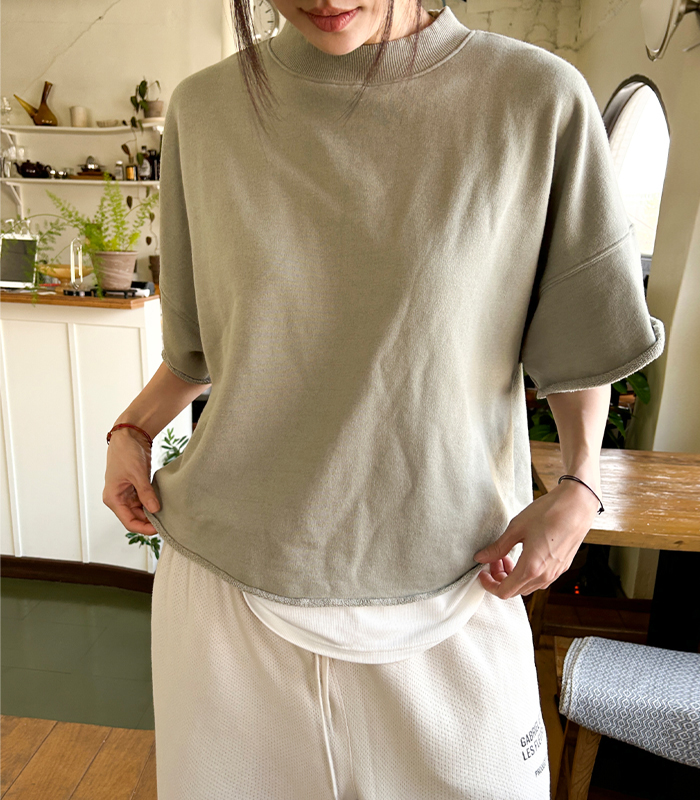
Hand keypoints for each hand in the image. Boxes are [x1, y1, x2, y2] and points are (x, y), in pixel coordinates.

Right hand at [103, 427, 159, 535]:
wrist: (129, 436)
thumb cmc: (126, 453)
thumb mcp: (137, 474)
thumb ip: (145, 493)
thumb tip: (155, 510)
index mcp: (113, 498)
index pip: (128, 522)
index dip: (144, 528)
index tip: (159, 529)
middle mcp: (119, 499)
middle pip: (135, 518)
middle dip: (150, 521)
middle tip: (167, 522)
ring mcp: (127, 494)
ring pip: (141, 510)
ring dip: (153, 512)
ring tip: (168, 514)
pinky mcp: (136, 487)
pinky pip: (145, 500)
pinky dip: (153, 502)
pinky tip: (164, 503)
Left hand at [472, 479, 600, 598]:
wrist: (577, 505)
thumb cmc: (548, 513)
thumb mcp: (517, 528)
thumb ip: (498, 547)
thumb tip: (481, 558)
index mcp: (531, 568)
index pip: (504, 591)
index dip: (489, 584)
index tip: (482, 572)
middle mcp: (545, 576)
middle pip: (515, 591)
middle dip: (500, 577)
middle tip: (494, 558)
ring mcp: (556, 573)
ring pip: (528, 586)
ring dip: (513, 576)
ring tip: (507, 555)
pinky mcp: (562, 566)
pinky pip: (540, 579)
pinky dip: (527, 573)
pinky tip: (523, 554)